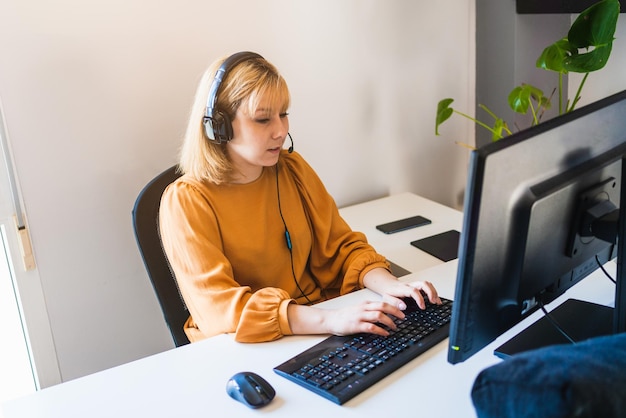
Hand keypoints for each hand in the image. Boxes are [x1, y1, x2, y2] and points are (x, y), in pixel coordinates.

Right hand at [287, 300, 404, 336]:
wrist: (330, 319)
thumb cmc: (345, 316)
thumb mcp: (359, 310)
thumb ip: (370, 311)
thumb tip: (384, 315)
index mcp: (365, 304)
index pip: (383, 302)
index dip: (395, 306)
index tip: (403, 310)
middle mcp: (364, 308)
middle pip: (383, 306)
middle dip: (396, 311)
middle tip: (403, 317)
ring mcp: (360, 316)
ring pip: (379, 315)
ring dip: (389, 321)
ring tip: (395, 327)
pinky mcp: (356, 325)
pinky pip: (371, 327)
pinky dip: (380, 330)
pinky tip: (385, 334)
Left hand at [363, 267, 441, 309]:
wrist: (387, 285)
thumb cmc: (388, 293)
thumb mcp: (387, 299)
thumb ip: (394, 303)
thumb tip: (403, 306)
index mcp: (402, 288)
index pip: (413, 291)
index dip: (419, 298)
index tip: (422, 307)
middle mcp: (410, 285)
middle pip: (423, 284)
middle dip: (430, 292)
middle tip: (433, 302)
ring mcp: (414, 285)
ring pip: (427, 284)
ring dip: (434, 292)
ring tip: (437, 302)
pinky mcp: (417, 286)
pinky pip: (427, 286)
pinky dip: (433, 292)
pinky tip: (436, 300)